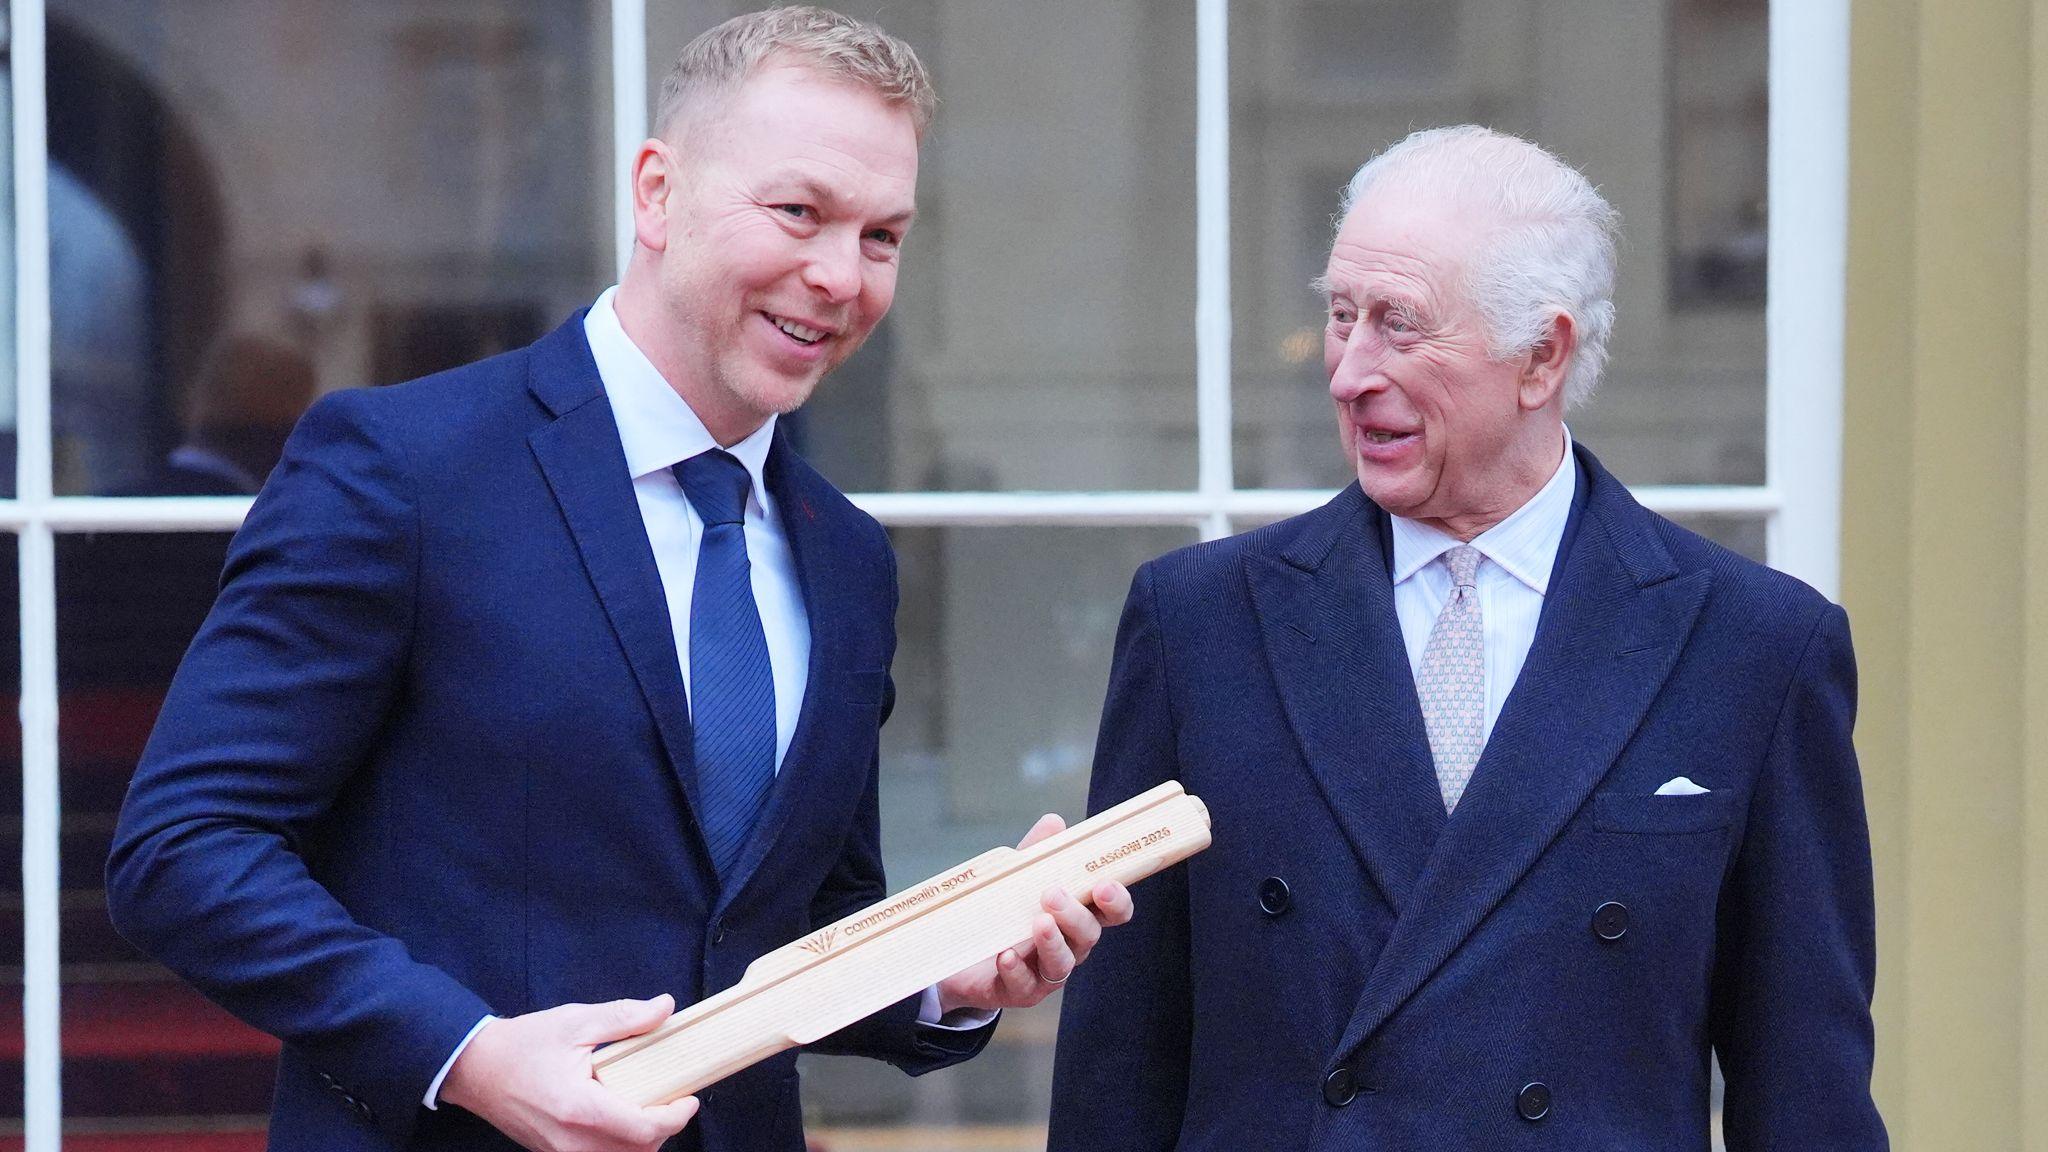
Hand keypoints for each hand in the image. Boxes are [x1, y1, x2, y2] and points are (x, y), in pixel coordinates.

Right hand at [439, 995, 699, 1151]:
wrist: (474, 1068)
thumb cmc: (523, 1044)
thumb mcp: (576, 1021)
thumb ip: (625, 1017)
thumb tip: (665, 1007)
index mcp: (580, 1108)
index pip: (643, 1129)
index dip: (676, 1117)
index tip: (690, 1098)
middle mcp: (571, 1141)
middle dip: (664, 1129)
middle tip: (673, 1098)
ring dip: (642, 1140)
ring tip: (649, 1107)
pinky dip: (619, 1145)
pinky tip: (622, 1117)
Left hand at [935, 813, 1135, 1013]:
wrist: (959, 956)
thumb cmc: (1003, 913)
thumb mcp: (1018, 879)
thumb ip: (1037, 853)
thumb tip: (1054, 822)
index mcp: (1076, 917)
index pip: (1110, 913)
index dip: (1116, 901)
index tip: (1105, 884)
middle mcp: (1068, 947)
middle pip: (1087, 936)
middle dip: (1075, 915)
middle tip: (1053, 893)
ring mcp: (1044, 973)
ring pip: (1062, 964)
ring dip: (1052, 942)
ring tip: (1038, 923)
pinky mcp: (1017, 990)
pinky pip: (1023, 985)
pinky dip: (1016, 969)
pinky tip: (1005, 955)